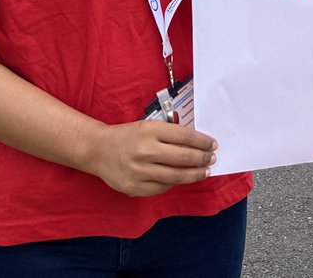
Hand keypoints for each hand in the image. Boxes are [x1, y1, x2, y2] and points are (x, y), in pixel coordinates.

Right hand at [86, 120, 218, 196]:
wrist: (99, 150)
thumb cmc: (128, 136)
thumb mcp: (148, 125)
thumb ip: (169, 133)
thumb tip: (198, 143)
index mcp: (149, 130)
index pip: (184, 136)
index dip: (202, 141)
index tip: (213, 144)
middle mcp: (145, 150)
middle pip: (183, 157)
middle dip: (203, 158)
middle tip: (212, 158)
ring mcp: (139, 170)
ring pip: (176, 176)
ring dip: (194, 174)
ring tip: (204, 171)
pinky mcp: (134, 187)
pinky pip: (162, 187)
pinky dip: (174, 183)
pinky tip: (180, 178)